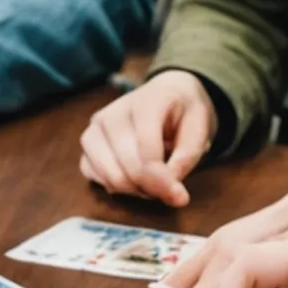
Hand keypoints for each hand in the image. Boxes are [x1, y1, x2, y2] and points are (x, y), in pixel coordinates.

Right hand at [79, 71, 218, 205]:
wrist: (164, 91)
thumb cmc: (183, 112)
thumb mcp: (200, 128)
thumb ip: (187, 158)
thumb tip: (172, 191)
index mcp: (147, 102)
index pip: (147, 151)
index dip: (163, 180)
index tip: (180, 196)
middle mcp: (114, 112)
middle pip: (127, 167)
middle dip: (151, 188)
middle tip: (169, 191)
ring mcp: (96, 126)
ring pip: (109, 174)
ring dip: (133, 189)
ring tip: (152, 183)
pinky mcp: (87, 140)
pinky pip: (91, 172)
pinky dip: (113, 184)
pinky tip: (132, 179)